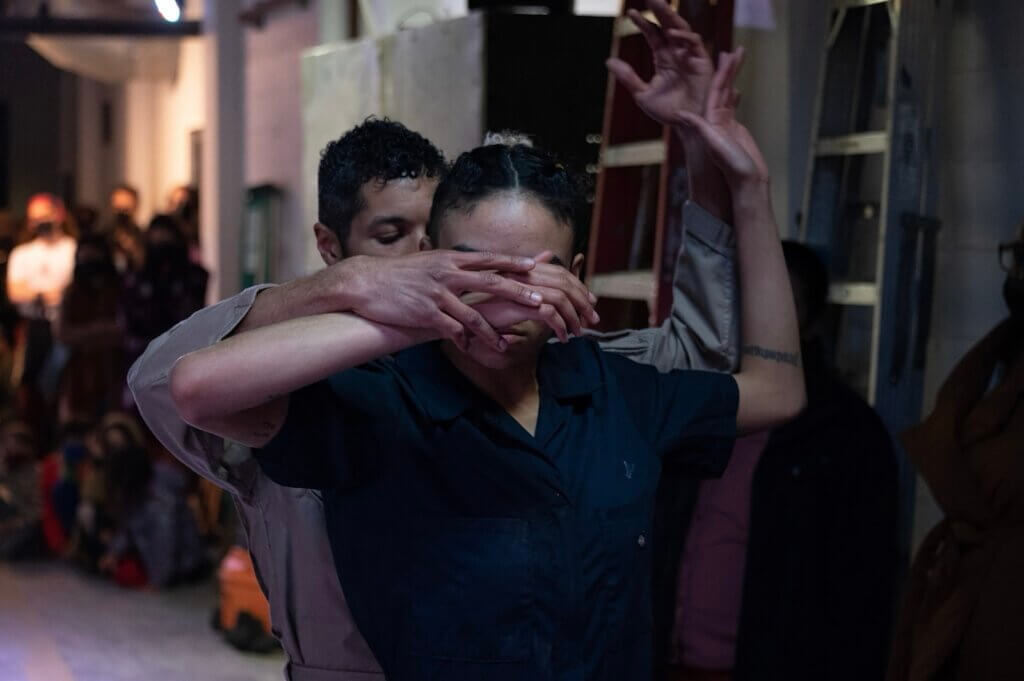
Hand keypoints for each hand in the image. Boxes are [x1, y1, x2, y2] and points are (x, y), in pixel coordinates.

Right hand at [342, 250, 582, 350]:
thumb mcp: (428, 262)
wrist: (366, 282)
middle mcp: (447, 273)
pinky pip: (451, 330)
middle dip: (517, 293)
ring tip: (503, 344)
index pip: (488, 259)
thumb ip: (451, 265)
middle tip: (539, 301)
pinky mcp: (425, 313)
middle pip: (490, 282)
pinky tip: (470, 350)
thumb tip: (470, 265)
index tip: (535, 265)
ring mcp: (437, 294)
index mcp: (450, 259)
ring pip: (473, 314)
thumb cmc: (398, 274)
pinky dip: (463, 341)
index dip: (513, 262)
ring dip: (491, 332)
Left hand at [606, 0, 713, 126]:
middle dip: (660, 11)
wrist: (687, 126)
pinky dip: (684, 37)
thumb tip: (609, 61)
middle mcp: (677, 53)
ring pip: (681, 30)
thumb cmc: (669, 112)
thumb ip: (628, 77)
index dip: (643, 23)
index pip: (653, 35)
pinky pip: (694, 44)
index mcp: (664, 59)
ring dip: (671, 16)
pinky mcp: (702, 62)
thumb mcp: (642, 94)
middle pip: (668, 26)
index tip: (630, 13)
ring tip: (658, 4)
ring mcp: (690, 56)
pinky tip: (670, 33)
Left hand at [675, 48, 768, 185]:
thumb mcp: (713, 144)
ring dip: (731, 78)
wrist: (746, 181)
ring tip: (735, 60)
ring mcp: (724, 124)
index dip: (719, 73)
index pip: (714, 91)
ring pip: (727, 95)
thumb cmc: (731, 165)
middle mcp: (714, 120)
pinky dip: (734, 94)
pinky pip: (732, 107)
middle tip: (732, 51)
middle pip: (720, 89)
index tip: (724, 56)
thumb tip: (680, 113)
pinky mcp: (733, 130)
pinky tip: (734, 86)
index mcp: (709, 121)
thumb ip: (699, 128)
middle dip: (727, 70)